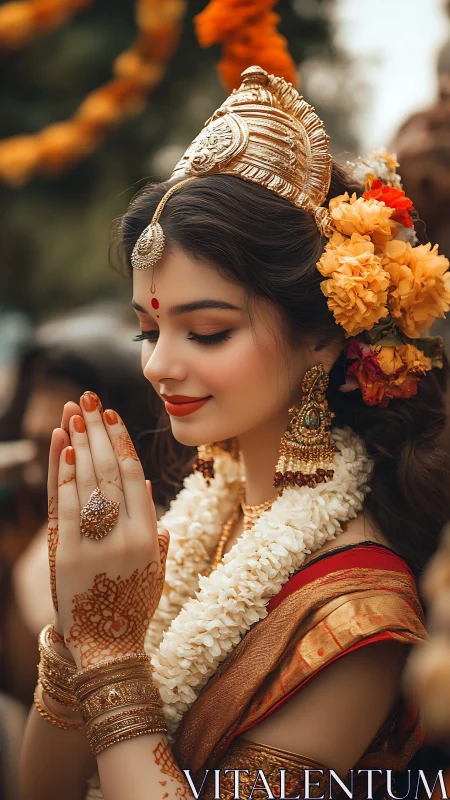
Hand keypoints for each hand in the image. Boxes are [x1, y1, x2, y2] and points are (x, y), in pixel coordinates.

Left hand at [53, 391, 168, 669]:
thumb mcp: (155, 569)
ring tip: (74, 412)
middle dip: (98, 430)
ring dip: (80, 442)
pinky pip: (66, 506)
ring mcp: (96, 544)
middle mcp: (126, 535)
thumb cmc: (133, 606)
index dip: (121, 442)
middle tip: (90, 400)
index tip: (112, 416)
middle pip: (109, 470)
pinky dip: (65, 475)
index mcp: (150, 536)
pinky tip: (64, 448)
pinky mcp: (67, 554)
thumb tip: (142, 485)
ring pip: (88, 481)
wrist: (105, 647)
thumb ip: (155, 529)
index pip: (133, 476)